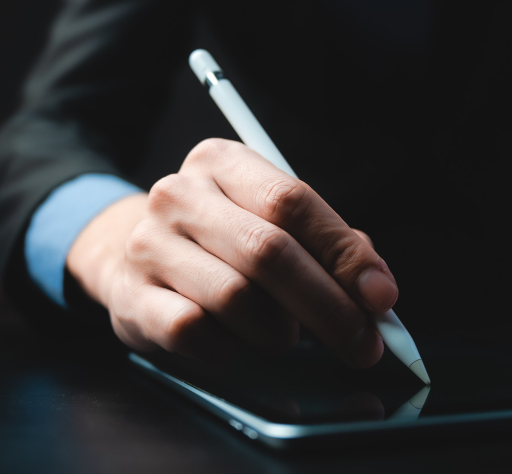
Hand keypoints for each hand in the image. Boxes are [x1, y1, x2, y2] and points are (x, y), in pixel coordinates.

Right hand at [66, 138, 397, 365]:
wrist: (130, 257)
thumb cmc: (225, 241)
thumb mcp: (274, 222)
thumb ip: (331, 246)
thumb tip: (377, 292)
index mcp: (223, 162)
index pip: (293, 201)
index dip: (343, 253)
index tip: (381, 297)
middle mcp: (180, 194)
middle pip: (269, 252)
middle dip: (328, 307)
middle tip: (362, 345)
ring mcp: (149, 244)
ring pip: (235, 297)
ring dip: (278, 331)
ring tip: (287, 336)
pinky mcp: (130, 296)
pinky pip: (195, 332)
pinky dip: (231, 350)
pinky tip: (238, 344)